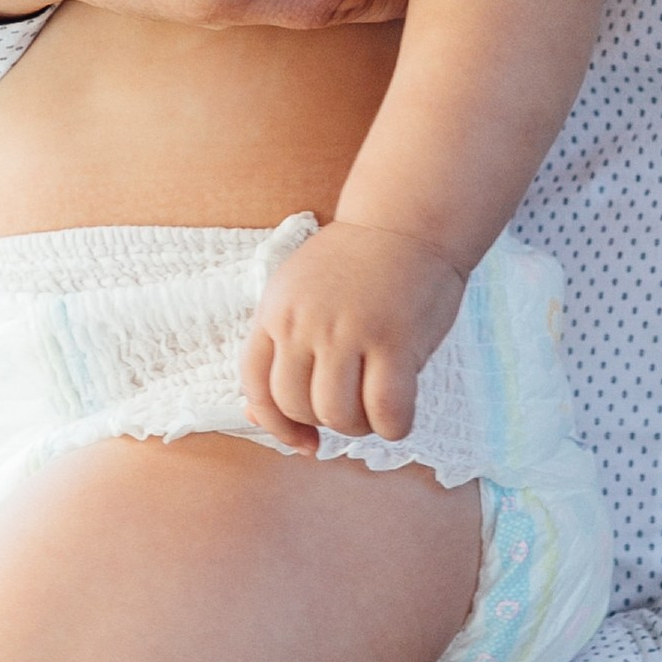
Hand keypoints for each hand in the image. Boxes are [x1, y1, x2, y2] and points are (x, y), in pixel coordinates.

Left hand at [245, 222, 464, 447]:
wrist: (407, 221)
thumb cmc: (356, 265)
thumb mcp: (299, 294)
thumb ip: (280, 349)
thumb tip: (257, 416)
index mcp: (276, 310)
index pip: (255, 384)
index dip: (274, 424)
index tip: (303, 440)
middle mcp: (305, 322)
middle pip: (297, 405)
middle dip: (324, 423)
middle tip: (352, 409)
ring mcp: (348, 331)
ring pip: (337, 415)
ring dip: (359, 426)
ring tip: (376, 408)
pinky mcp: (395, 341)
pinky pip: (385, 411)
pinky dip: (393, 427)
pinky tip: (399, 414)